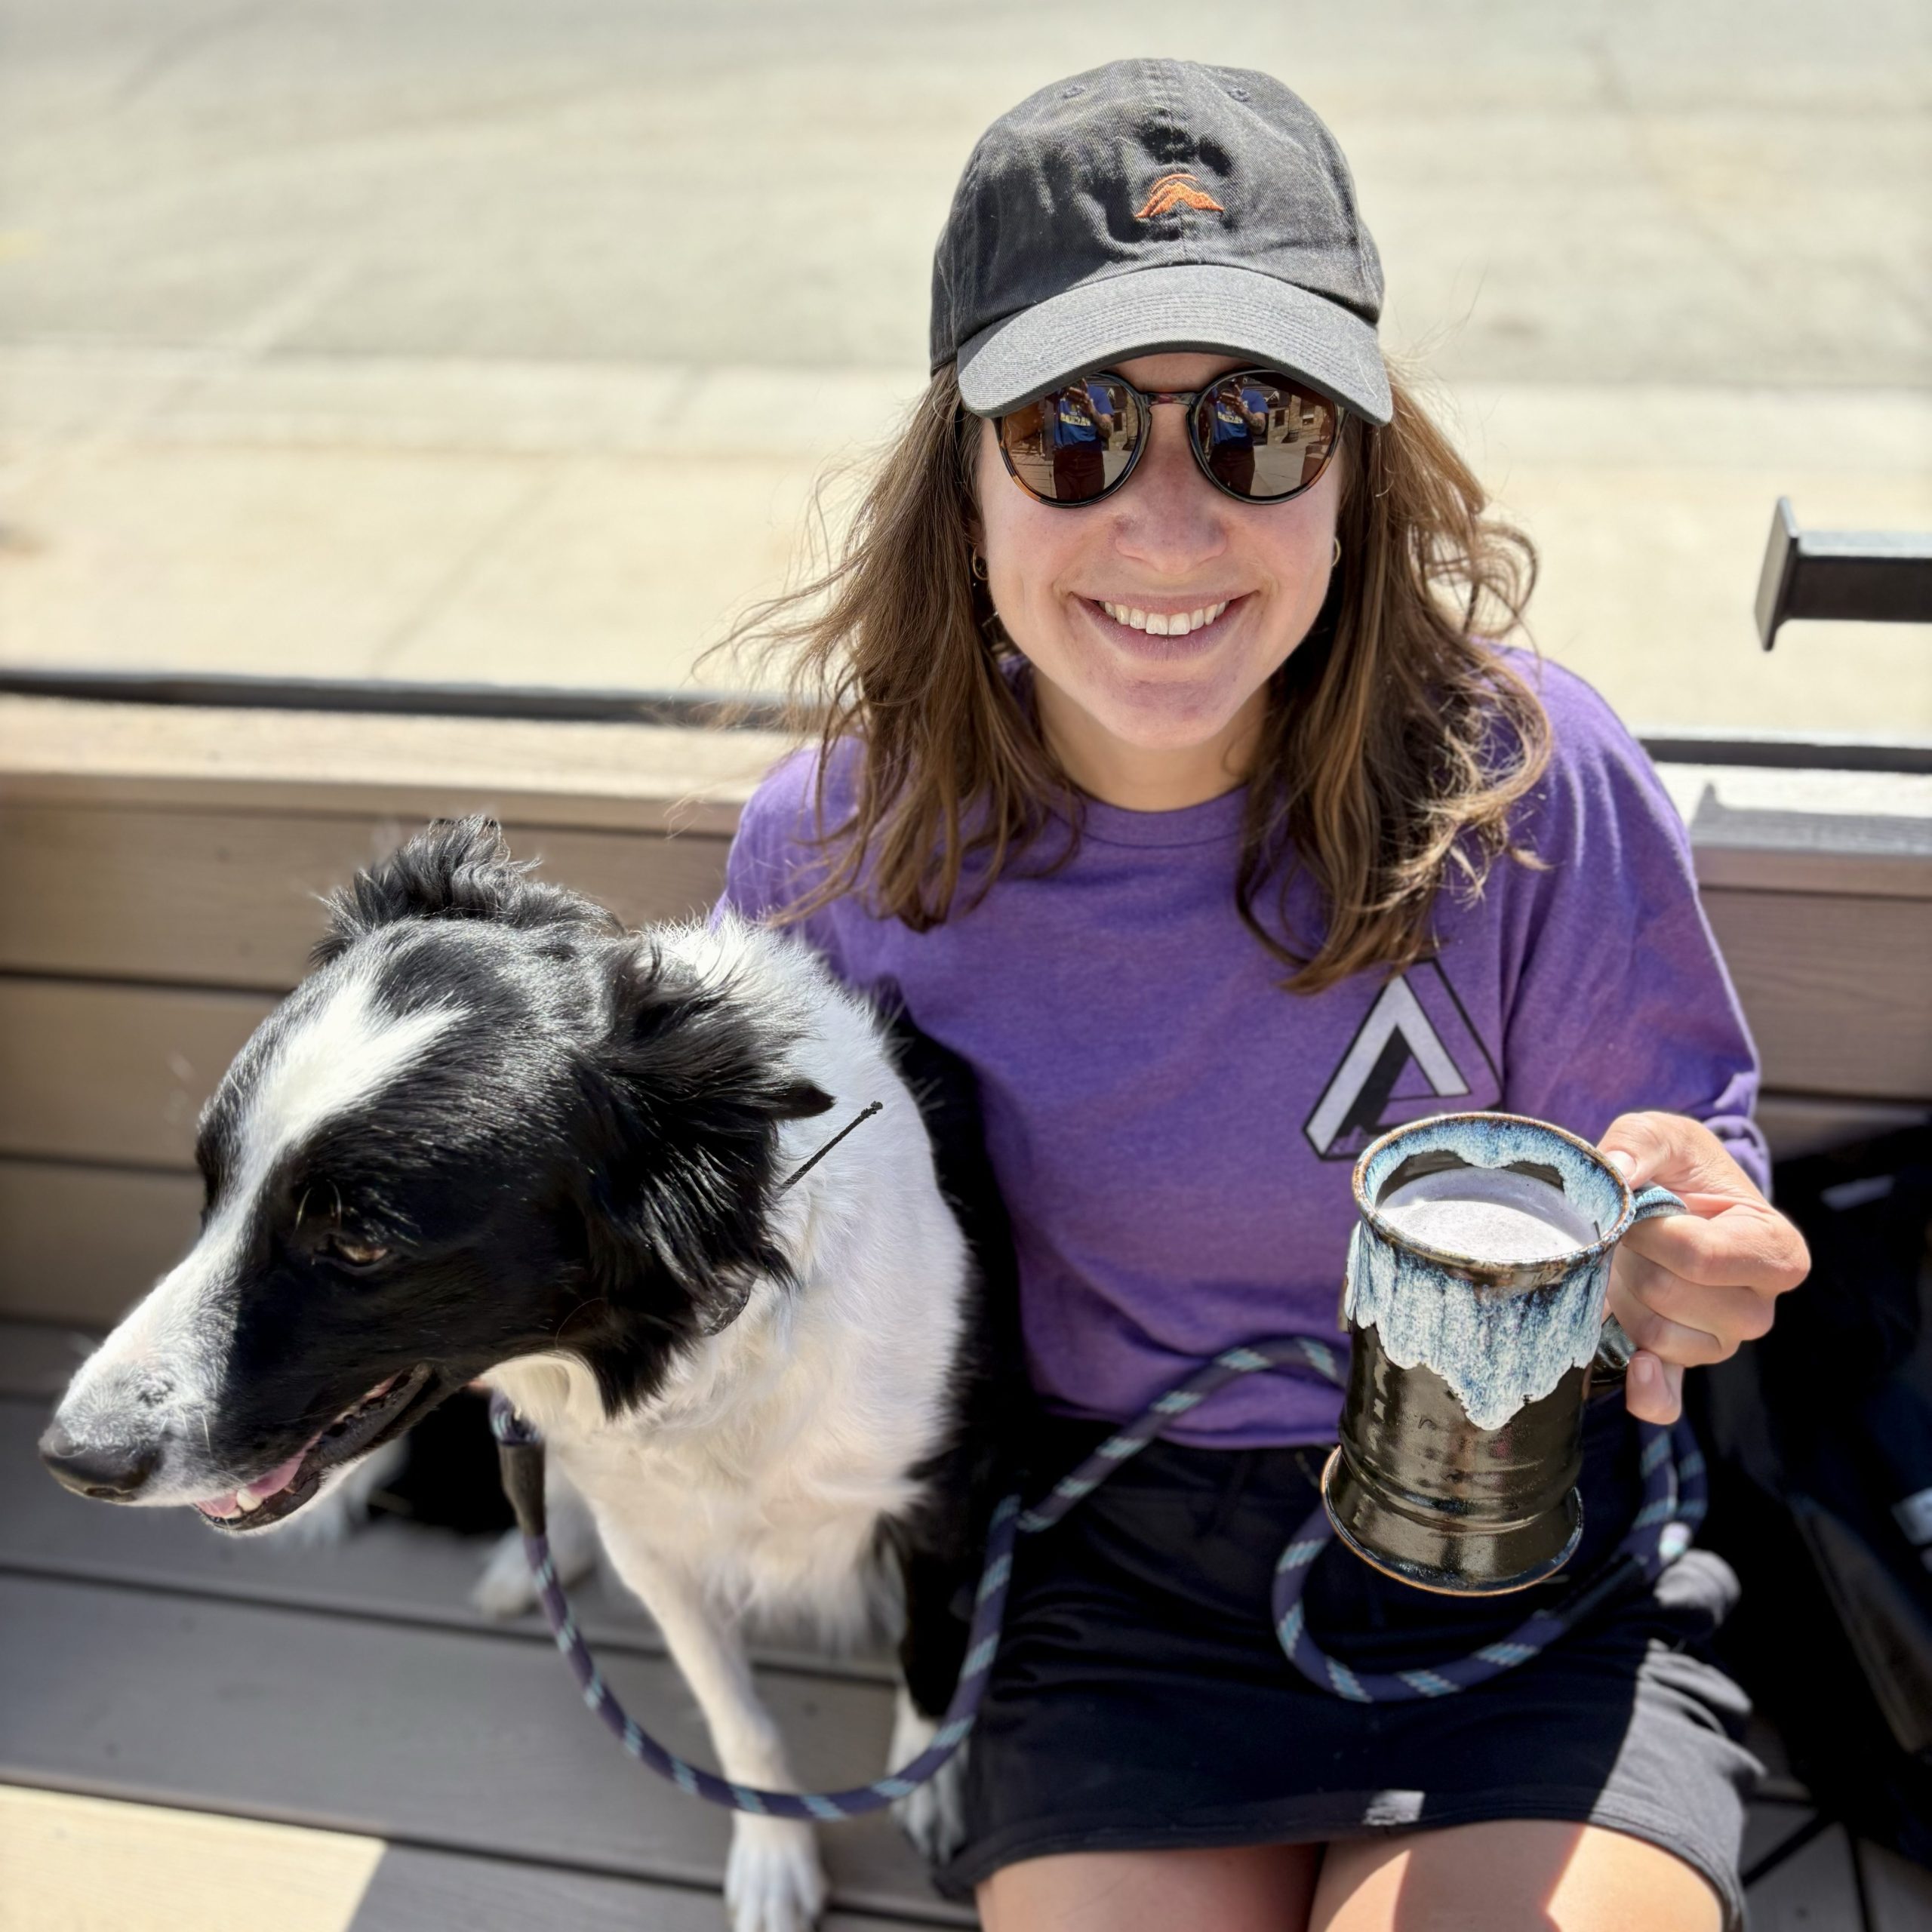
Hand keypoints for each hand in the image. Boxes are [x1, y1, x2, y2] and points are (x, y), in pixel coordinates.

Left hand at [1599, 1111, 1809, 1424]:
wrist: (1666, 1200)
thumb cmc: (1678, 1167)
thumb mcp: (1663, 1134)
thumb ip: (1640, 1142)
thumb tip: (1618, 1175)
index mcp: (1775, 1249)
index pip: (1703, 1259)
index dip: (1654, 1233)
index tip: (1639, 1207)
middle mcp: (1758, 1305)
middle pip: (1672, 1296)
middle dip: (1635, 1259)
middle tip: (1633, 1234)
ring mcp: (1720, 1340)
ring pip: (1657, 1333)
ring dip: (1625, 1293)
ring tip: (1633, 1261)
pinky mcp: (1680, 1363)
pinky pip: (1667, 1399)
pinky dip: (1648, 1391)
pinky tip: (1636, 1365)